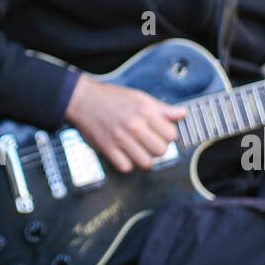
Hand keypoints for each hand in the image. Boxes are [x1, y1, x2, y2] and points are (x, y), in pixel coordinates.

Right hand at [64, 76, 187, 172]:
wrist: (82, 99)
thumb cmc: (110, 98)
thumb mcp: (139, 97)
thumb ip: (162, 108)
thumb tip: (182, 113)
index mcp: (144, 111)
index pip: (171, 134)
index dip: (168, 135)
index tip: (161, 134)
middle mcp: (134, 125)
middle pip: (161, 150)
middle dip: (158, 149)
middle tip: (150, 143)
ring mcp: (120, 138)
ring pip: (146, 162)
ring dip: (144, 158)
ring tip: (139, 150)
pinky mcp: (108, 148)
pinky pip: (126, 167)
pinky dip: (127, 164)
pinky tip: (126, 154)